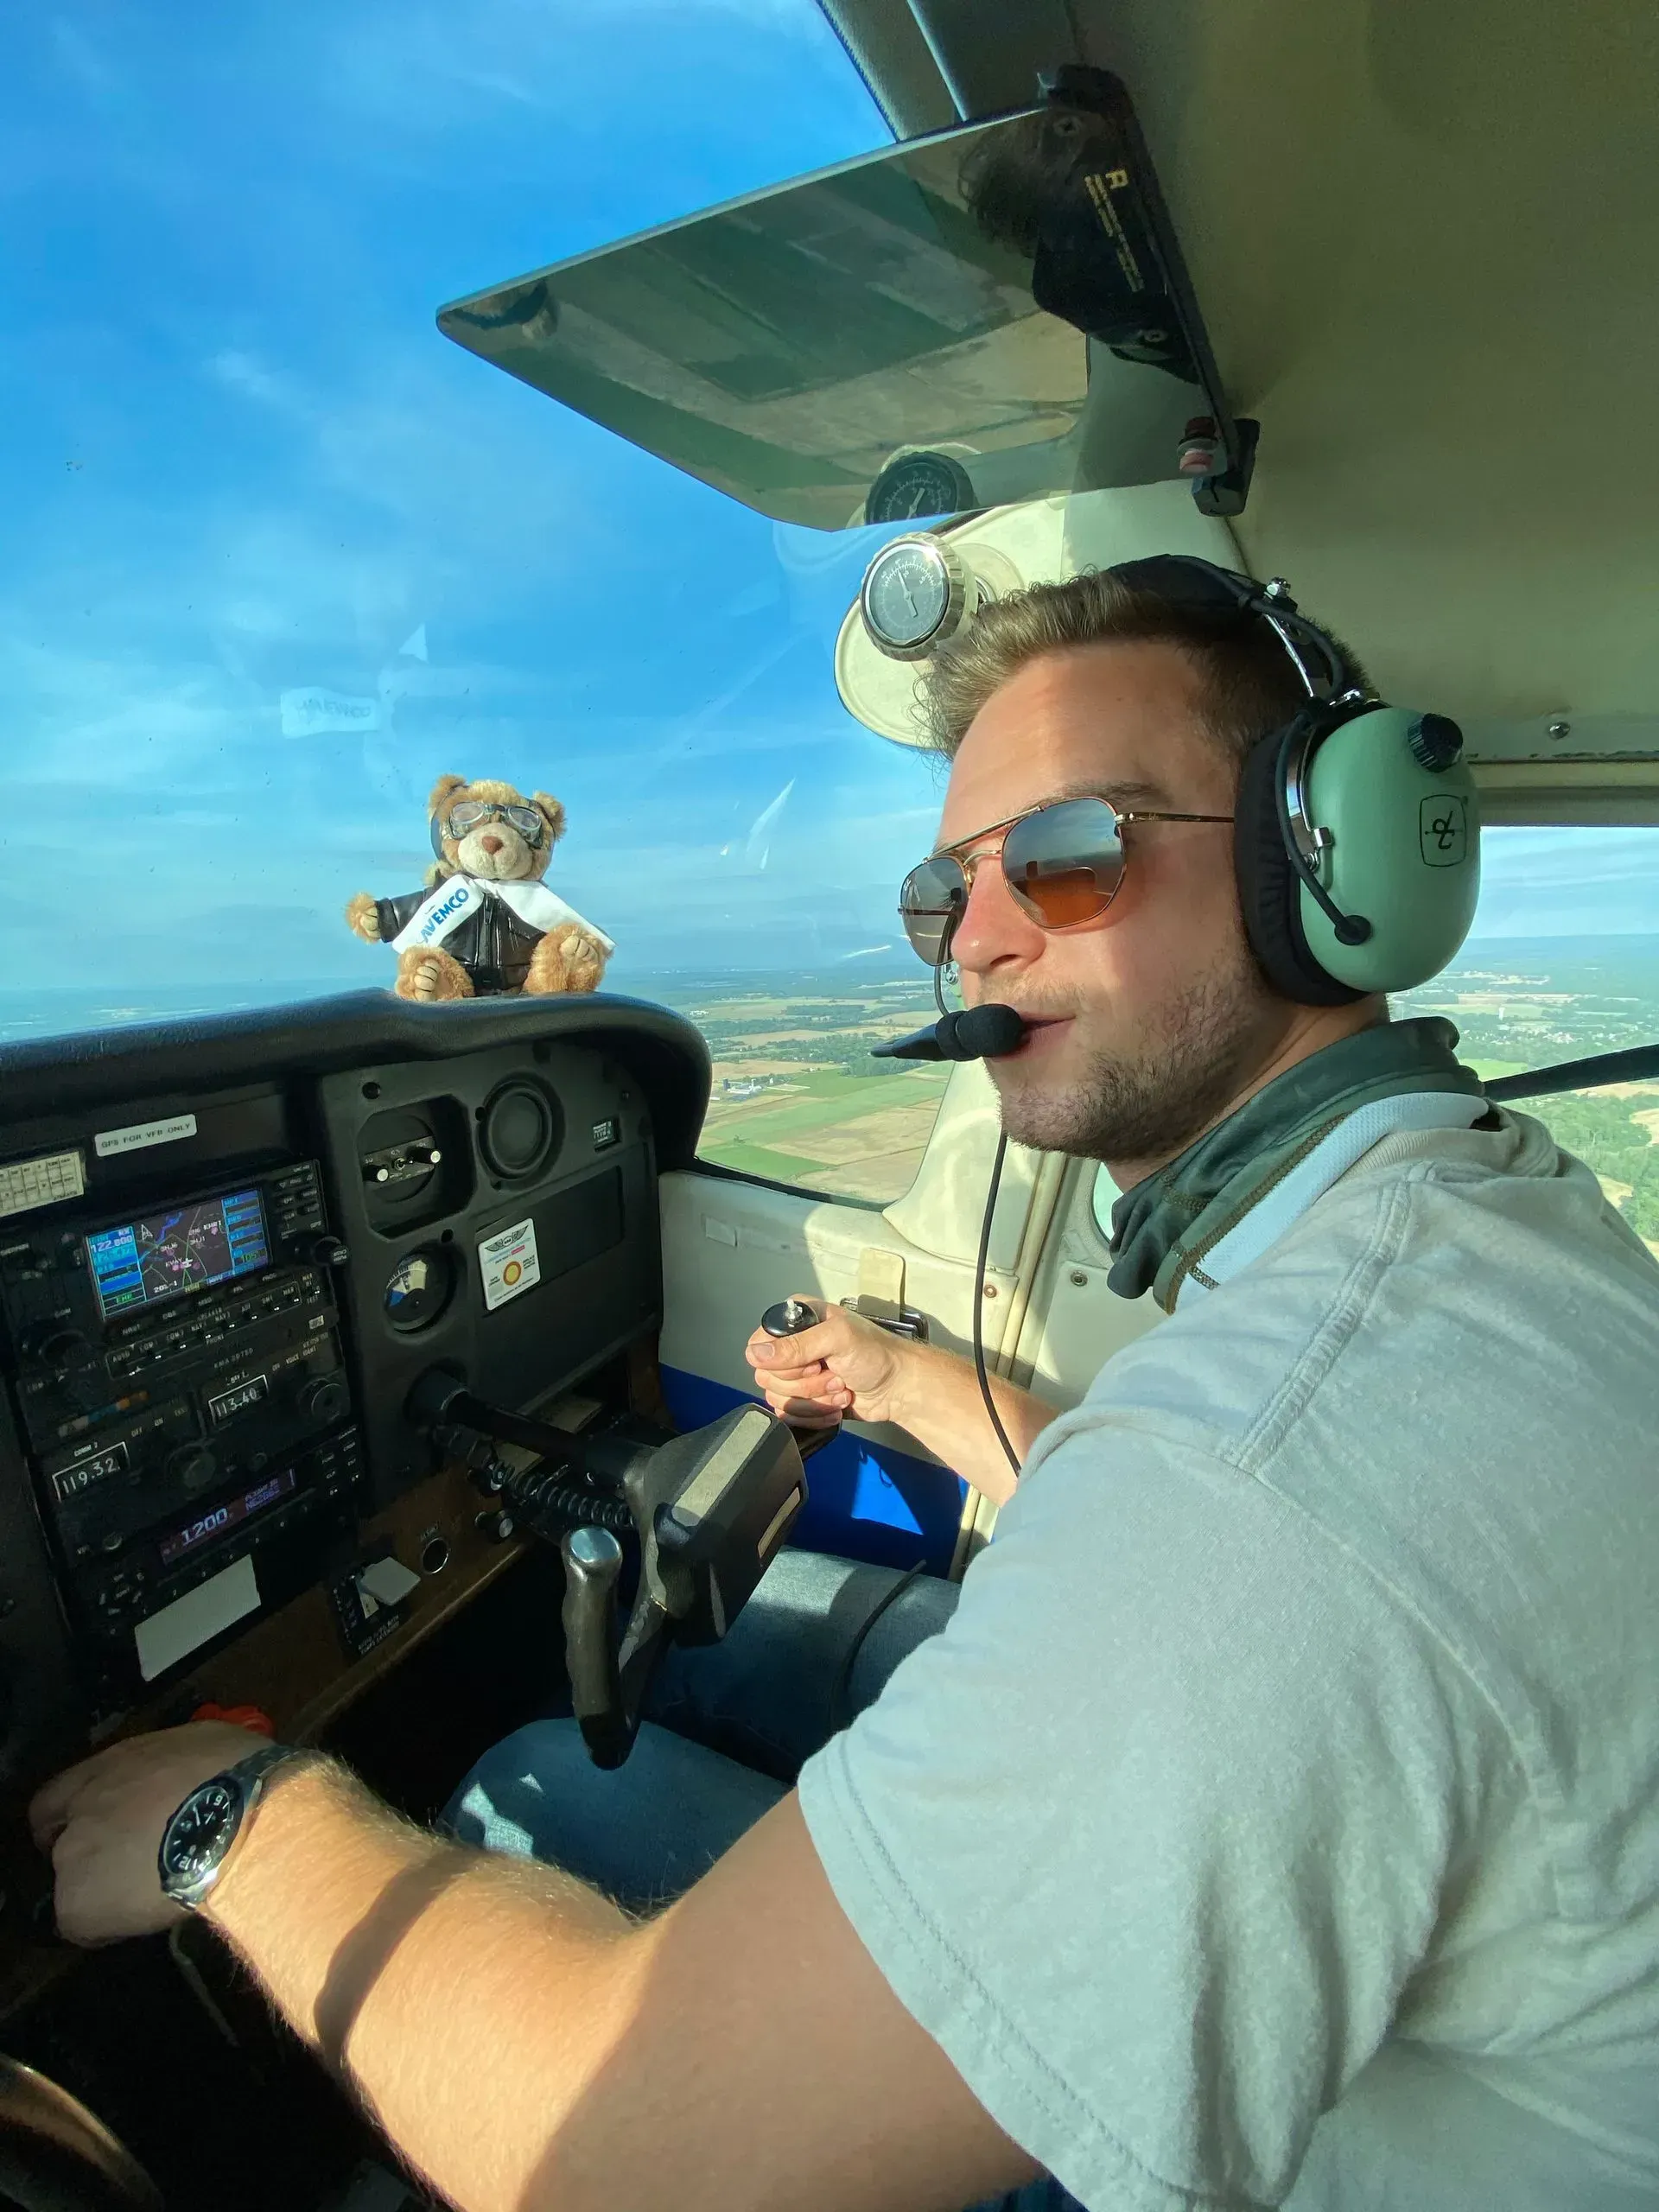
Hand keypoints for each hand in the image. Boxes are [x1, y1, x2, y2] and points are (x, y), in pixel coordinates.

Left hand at [29, 1722, 271, 1945]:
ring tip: (145, 1897)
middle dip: (83, 1854)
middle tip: (121, 1868)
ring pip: (74, 1881)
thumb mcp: (206, 1746)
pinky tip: (143, 1920)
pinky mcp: (78, 1901)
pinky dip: (108, 1927)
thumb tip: (188, 1780)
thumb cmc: (239, 1775)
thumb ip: (176, 1767)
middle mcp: (83, 1804)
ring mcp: (74, 1853)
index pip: (59, 1796)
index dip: (76, 1818)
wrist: (242, 1821)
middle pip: (57, 1839)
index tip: (104, 1832)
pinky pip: (83, 1924)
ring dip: (103, 1887)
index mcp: (113, 1764)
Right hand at [744, 1299, 912, 1429]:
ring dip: (815, 1401)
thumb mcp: (838, 1339)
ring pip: (779, 1399)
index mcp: (795, 1321)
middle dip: (806, 1384)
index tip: (813, 1363)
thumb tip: (755, 1354)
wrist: (899, 1387)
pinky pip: (788, 1416)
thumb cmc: (876, 1354)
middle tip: (835, 1375)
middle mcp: (792, 1346)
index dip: (783, 1363)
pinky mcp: (804, 1400)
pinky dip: (815, 1416)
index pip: (759, 1345)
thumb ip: (797, 1346)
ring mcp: (797, 1375)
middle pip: (767, 1377)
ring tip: (841, 1389)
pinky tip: (837, 1405)